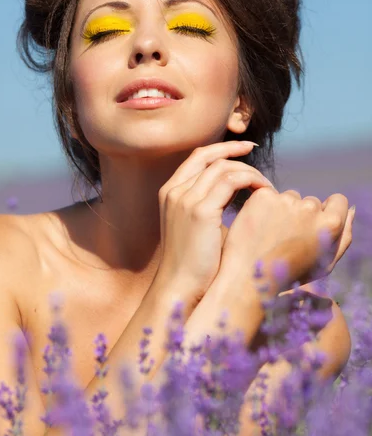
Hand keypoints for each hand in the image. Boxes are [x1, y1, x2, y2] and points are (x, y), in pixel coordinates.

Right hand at [155, 141, 274, 302]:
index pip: (197, 158)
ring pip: (223, 167)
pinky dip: (251, 181)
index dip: (221, 149)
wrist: (179, 286)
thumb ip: (213, 207)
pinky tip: (264, 192)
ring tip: (266, 185)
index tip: (242, 149)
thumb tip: (239, 197)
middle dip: (234, 148)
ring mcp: (185, 199)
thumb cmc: (194, 264)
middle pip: (208, 156)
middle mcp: (174, 191)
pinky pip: (232, 181)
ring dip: (249, 172)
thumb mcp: (200, 227)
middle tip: (255, 149)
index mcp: (170, 193)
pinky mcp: (200, 211)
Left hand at [218, 188, 353, 294]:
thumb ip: (344, 236)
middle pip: (311, 201)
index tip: (312, 224)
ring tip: (270, 235)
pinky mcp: (263, 196)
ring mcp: (285, 200)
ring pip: (289, 198)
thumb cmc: (288, 275)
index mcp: (331, 224)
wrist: (249, 278)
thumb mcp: (325, 263)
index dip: (327, 212)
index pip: (338, 201)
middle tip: (286, 239)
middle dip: (302, 215)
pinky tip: (258, 226)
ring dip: (282, 210)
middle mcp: (310, 207)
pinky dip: (263, 207)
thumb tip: (350, 210)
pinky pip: (268, 195)